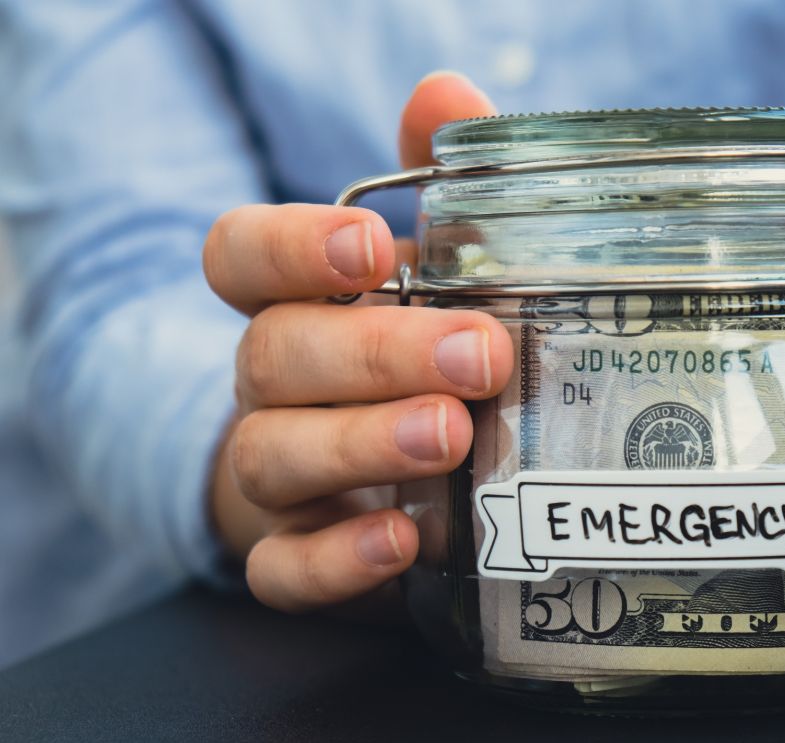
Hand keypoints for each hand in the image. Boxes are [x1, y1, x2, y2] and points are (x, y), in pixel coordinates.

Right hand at [204, 73, 507, 612]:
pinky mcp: (297, 554)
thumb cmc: (409, 356)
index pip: (241, 256)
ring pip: (275, 456)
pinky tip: (402, 538)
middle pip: (276, 354)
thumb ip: (437, 186)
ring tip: (452, 436)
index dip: (289, 248)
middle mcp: (272, 385)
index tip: (367, 244)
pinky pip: (284, 570)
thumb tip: (447, 97)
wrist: (372, 479)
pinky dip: (336, 559)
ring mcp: (277, 474)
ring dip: (362, 444)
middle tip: (478, 354)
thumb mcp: (429, 271)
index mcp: (295, 303)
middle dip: (377, 352)